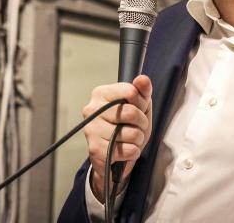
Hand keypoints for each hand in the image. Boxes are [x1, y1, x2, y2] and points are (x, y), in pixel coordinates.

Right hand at [82, 75, 152, 202]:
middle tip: (136, 126)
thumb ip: (142, 90)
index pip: (130, 92)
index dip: (141, 103)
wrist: (115, 154)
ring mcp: (91, 129)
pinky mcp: (96, 149)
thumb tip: (142, 79)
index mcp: (101, 93)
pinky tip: (125, 149)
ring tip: (129, 138)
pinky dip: (133, 151)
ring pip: (132, 133)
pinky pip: (129, 150)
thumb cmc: (127, 124)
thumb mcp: (139, 104)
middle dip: (141, 122)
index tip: (138, 108)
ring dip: (138, 138)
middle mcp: (91, 109)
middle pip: (131, 113)